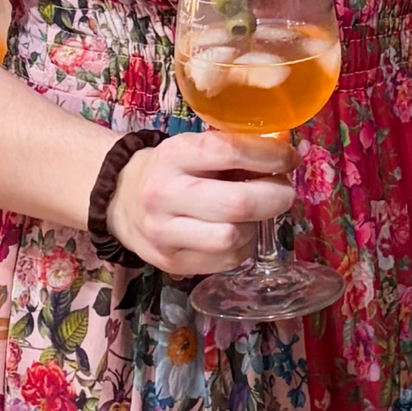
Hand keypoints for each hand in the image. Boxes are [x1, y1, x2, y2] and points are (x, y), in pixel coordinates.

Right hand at [106, 128, 296, 276]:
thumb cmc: (173, 170)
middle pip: (237, 204)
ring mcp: (164, 233)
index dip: (271, 155)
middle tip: (284, 192)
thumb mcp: (195, 147)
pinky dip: (243, 247)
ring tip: (255, 215)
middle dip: (275, 197)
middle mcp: (164, 194)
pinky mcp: (171, 262)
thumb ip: (237, 150)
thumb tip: (287, 157)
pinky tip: (237, 232)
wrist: (121, 200)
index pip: (230, 151)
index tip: (290, 159)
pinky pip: (226, 261)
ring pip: (232, 238)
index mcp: (173, 154)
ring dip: (256, 227)